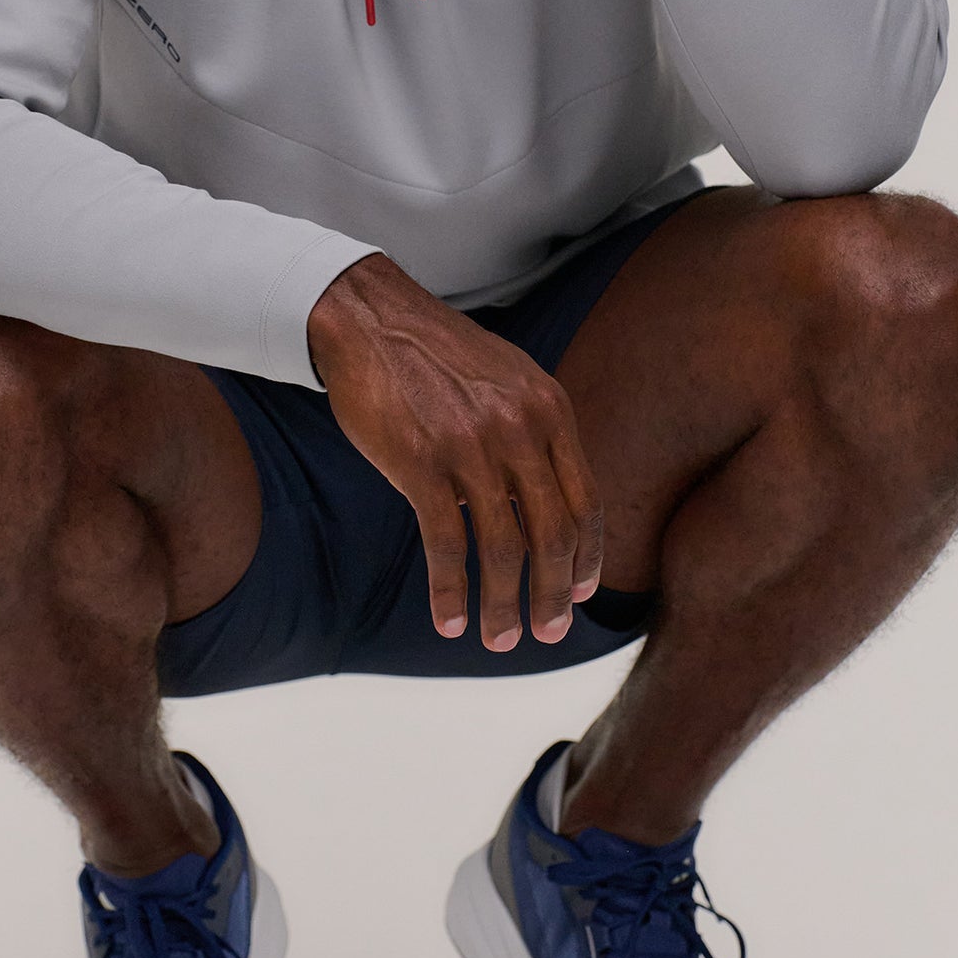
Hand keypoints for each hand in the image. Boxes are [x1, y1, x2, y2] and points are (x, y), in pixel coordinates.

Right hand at [307, 254, 603, 650]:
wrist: (369, 318)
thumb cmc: (434, 355)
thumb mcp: (508, 379)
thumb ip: (535, 431)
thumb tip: (549, 498)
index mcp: (550, 409)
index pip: (586, 501)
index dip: (588, 556)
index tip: (581, 593)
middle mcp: (521, 429)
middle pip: (553, 534)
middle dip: (554, 595)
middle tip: (548, 633)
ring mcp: (472, 447)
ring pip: (502, 549)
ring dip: (503, 605)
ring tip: (499, 639)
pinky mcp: (422, 463)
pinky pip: (446, 544)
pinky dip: (451, 591)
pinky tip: (448, 620)